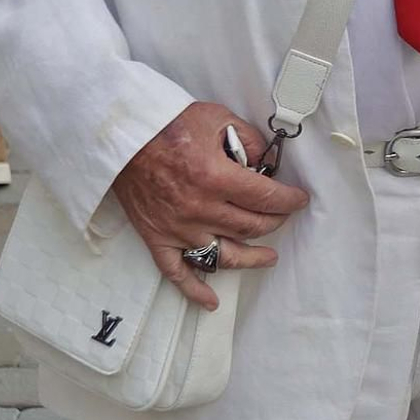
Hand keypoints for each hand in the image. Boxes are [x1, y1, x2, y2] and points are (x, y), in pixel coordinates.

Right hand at [113, 101, 309, 312]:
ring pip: (225, 255)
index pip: (266, 197)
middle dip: (275, 222)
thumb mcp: (216, 118)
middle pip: (251, 226)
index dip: (289, 200)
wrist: (120, 136)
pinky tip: (210, 301)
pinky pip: (177, 272)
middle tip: (282, 216)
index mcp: (216, 177)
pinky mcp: (157, 237)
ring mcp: (178, 228)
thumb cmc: (167, 124)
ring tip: (269, 257)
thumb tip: (266, 162)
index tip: (299, 199)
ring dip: (252, 258)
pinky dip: (195, 290)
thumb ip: (247, 139)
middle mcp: (200, 208)